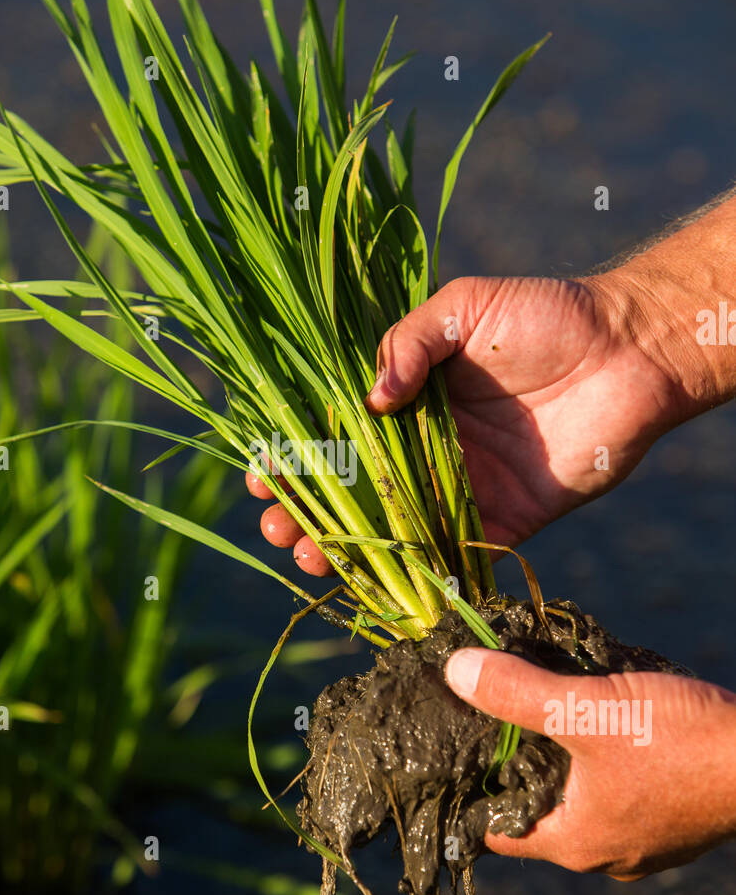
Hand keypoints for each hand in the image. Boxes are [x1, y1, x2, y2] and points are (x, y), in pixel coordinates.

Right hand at [247, 270, 686, 573]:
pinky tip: (378, 587)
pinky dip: (416, 575)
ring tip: (310, 560)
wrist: (631, 352)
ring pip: (392, 529)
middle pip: (355, 490)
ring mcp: (462, 486)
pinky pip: (452, 553)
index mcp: (410, 396)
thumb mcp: (465, 307)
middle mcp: (427, 446)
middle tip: (278, 530)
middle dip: (310, 513)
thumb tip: (367, 398)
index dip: (298, 456)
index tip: (263, 477)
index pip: (338, 432)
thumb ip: (410, 342)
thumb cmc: (548, 315)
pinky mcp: (502, 518)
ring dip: (348, 549)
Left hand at [445, 647, 735, 878]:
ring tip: (546, 709)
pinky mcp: (678, 818)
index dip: (467, 792)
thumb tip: (456, 671)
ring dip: (563, 760)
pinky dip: (605, 761)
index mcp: (574, 843)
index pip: (495, 832)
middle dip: (515, 766)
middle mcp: (608, 854)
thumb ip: (517, 692)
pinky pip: (623, 791)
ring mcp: (648, 840)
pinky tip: (607, 721)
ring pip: (583, 800)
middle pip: (537, 812)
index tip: (449, 751)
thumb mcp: (586, 709)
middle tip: (492, 716)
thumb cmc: (681, 742)